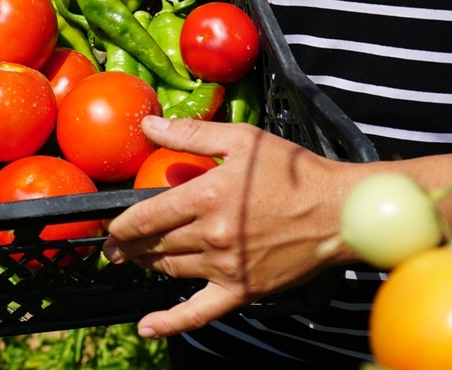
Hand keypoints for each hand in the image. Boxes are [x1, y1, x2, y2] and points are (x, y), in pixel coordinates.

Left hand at [102, 116, 362, 337]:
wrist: (340, 212)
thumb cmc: (293, 171)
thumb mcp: (242, 139)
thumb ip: (191, 134)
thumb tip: (149, 126)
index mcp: (207, 196)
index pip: (147, 214)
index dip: (122, 223)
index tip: (111, 225)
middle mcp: (212, 234)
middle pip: (154, 243)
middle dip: (128, 246)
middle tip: (113, 248)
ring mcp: (226, 266)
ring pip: (170, 269)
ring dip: (146, 265)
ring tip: (134, 261)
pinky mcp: (242, 290)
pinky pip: (198, 312)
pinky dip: (170, 321)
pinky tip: (147, 326)